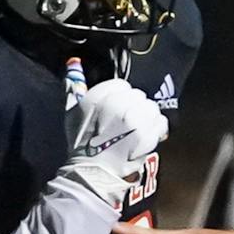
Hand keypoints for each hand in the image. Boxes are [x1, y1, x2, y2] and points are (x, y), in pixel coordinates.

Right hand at [61, 70, 167, 207]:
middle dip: (134, 108)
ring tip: (136, 130)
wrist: (92, 171)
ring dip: (147, 118)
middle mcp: (117, 104)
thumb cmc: (80, 143)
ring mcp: (133, 120)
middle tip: (126, 124)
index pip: (121, 85)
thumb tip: (74, 62)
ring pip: (151, 107)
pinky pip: (161, 122)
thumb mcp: (72, 111)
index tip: (116, 111)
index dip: (120, 97)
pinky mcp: (147, 135)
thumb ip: (74, 85)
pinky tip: (147, 136)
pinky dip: (157, 129)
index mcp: (98, 96)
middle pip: (138, 95)